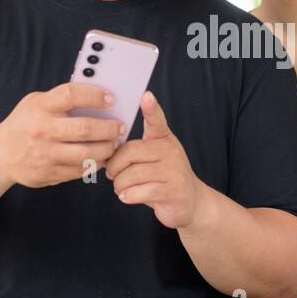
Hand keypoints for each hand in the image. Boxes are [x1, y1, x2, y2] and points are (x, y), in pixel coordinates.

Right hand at [0, 82, 122, 187]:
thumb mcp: (36, 102)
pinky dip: (95, 164)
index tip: (111, 98)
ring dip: (106, 149)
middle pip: (85, 129)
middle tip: (120, 127)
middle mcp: (42, 130)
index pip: (71, 95)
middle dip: (109, 128)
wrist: (0, 154)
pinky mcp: (49, 173)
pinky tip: (101, 158)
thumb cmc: (25, 123)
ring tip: (114, 144)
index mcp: (40, 107)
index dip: (94, 95)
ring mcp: (45, 154)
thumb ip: (61, 99)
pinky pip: (80, 171)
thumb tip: (99, 98)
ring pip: (86, 154)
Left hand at [104, 91, 202, 228]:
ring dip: (119, 185)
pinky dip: (128, 196)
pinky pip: (140, 191)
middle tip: (112, 174)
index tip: (146, 96)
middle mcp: (170, 150)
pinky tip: (128, 196)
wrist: (191, 201)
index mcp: (163, 138)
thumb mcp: (153, 157)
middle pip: (131, 152)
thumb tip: (105, 150)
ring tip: (120, 188)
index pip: (157, 120)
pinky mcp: (172, 190)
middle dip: (115, 166)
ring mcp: (173, 170)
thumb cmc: (163, 177)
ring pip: (132, 174)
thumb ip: (134, 151)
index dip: (151, 108)